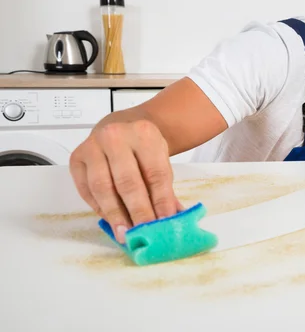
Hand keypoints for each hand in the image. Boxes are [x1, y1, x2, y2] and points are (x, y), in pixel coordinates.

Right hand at [69, 119, 183, 243]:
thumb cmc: (143, 148)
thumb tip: (172, 220)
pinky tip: (112, 220)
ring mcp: (93, 146)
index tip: (165, 222)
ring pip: (102, 187)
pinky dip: (100, 209)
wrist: (122, 126)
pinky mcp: (77, 158)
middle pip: (127, 181)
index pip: (155, 172)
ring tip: (125, 234)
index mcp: (144, 134)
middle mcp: (116, 136)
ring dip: (115, 215)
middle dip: (137, 212)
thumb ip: (165, 189)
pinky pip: (86, 190)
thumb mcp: (161, 160)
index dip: (161, 201)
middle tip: (143, 233)